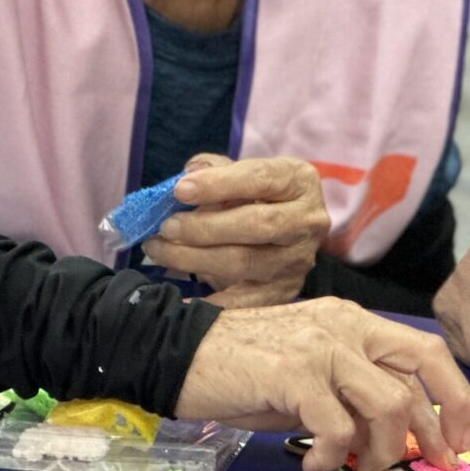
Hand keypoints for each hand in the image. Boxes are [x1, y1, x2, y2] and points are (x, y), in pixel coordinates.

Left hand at [143, 153, 328, 308]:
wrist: (282, 232)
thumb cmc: (254, 196)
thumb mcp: (240, 173)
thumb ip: (214, 168)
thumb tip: (190, 174)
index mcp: (300, 181)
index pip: (261, 178)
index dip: (219, 184)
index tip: (180, 190)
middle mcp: (308, 221)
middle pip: (257, 225)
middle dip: (204, 227)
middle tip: (167, 227)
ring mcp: (298, 260)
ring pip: (245, 262)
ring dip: (195, 258)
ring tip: (161, 250)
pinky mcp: (285, 291)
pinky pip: (245, 301)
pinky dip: (212, 302)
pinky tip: (181, 298)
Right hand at [174, 297, 469, 470]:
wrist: (178, 354)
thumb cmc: (243, 368)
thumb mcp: (310, 375)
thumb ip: (352, 394)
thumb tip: (391, 436)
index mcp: (355, 322)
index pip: (426, 352)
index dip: (454, 397)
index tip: (457, 438)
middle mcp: (347, 326)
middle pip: (424, 367)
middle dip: (440, 423)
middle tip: (434, 463)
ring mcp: (323, 346)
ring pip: (388, 404)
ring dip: (380, 449)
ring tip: (354, 466)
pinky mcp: (295, 373)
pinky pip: (338, 428)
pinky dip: (332, 457)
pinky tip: (312, 465)